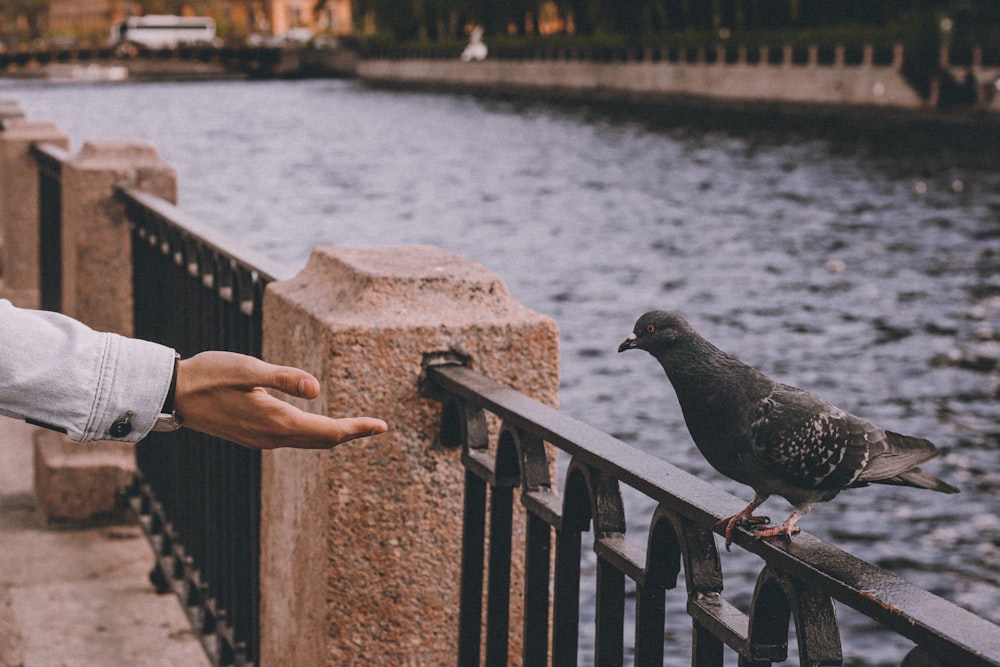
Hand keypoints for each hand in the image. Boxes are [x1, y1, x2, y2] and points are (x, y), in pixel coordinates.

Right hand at [173, 351, 387, 449]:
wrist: (171, 394)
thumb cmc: (209, 374)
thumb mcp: (248, 368)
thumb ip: (283, 378)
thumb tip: (316, 389)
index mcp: (276, 422)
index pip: (328, 431)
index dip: (357, 428)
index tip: (382, 426)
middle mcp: (271, 437)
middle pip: (322, 441)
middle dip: (350, 433)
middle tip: (377, 427)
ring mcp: (261, 440)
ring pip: (307, 442)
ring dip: (332, 435)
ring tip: (356, 428)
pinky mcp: (252, 436)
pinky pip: (292, 440)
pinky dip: (312, 434)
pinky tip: (317, 426)